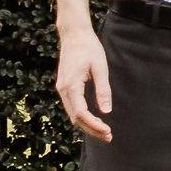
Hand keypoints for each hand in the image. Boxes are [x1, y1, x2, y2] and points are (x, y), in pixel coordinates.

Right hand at [55, 24, 113, 144]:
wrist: (74, 34)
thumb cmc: (89, 47)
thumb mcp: (100, 67)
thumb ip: (103, 89)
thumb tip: (106, 111)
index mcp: (71, 85)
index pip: (81, 113)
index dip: (94, 125)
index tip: (108, 131)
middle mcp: (63, 89)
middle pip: (75, 118)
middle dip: (92, 130)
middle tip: (109, 137)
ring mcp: (62, 88)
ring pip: (72, 114)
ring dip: (87, 125)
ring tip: (104, 131)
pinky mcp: (64, 86)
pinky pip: (72, 107)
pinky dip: (82, 117)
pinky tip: (94, 120)